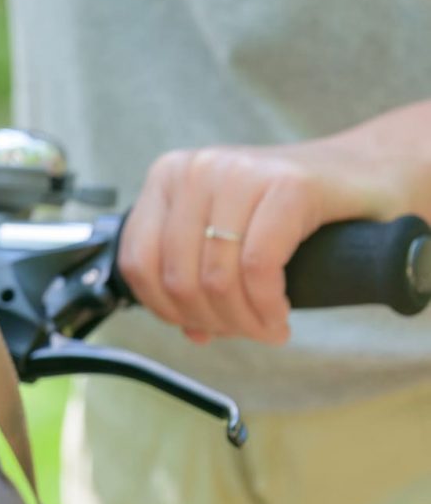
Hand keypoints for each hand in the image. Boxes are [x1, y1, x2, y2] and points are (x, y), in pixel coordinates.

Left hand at [118, 138, 407, 345]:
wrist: (366, 173)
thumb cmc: (293, 210)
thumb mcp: (230, 236)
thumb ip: (200, 275)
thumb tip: (190, 331)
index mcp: (168, 178)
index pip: (138, 262)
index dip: (166, 310)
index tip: (201, 327)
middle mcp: (196, 169)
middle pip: (178, 276)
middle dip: (213, 321)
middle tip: (247, 333)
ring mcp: (240, 171)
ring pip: (216, 277)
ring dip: (243, 321)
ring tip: (267, 329)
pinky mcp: (288, 184)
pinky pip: (258, 267)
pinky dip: (267, 306)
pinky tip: (280, 317)